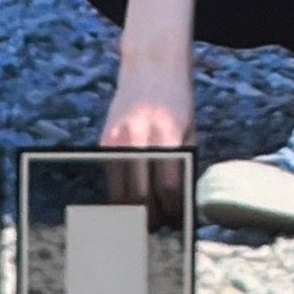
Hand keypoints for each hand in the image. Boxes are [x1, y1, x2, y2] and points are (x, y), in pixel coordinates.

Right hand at [99, 52, 194, 225]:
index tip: (177, 219)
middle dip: (151, 218)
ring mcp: (116, 141)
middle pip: (140, 197)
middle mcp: (137, 138)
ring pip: (119, 195)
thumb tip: (183, 204)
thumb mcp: (189, 128)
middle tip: (159, 227)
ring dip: (132, 213)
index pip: (168, 187)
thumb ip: (185, 163)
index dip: (174, 209)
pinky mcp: (103, 143)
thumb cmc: (176, 100)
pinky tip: (129, 203)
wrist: (150, 66)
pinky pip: (110, 181)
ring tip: (144, 220)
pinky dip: (119, 197)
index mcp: (166, 134)